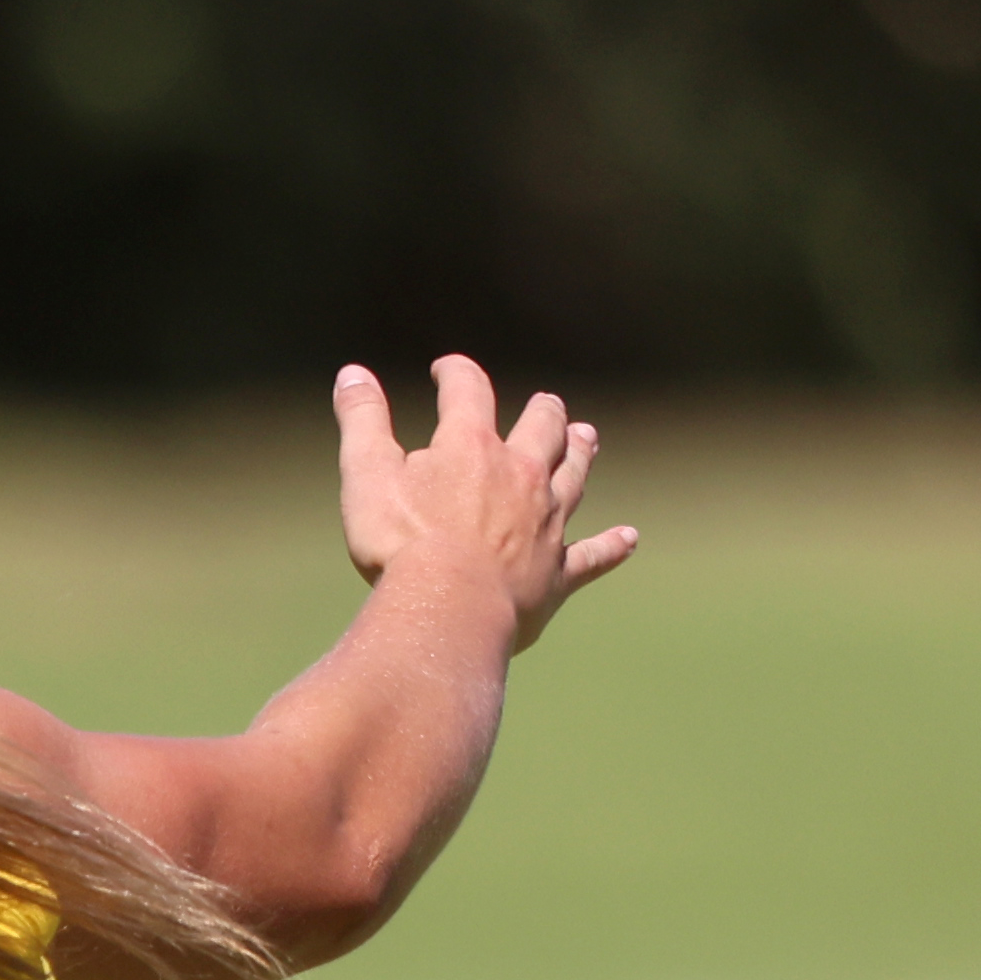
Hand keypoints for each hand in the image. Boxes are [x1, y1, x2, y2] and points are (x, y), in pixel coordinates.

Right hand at [332, 352, 638, 649]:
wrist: (449, 609)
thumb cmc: (400, 544)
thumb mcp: (366, 474)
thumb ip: (362, 421)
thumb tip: (351, 373)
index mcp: (471, 447)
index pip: (468, 392)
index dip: (456, 374)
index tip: (446, 370)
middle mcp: (521, 475)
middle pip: (542, 428)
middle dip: (542, 412)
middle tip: (546, 402)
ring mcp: (546, 523)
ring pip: (573, 477)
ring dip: (580, 454)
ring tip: (586, 436)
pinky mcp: (557, 571)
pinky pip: (592, 555)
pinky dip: (611, 546)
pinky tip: (629, 538)